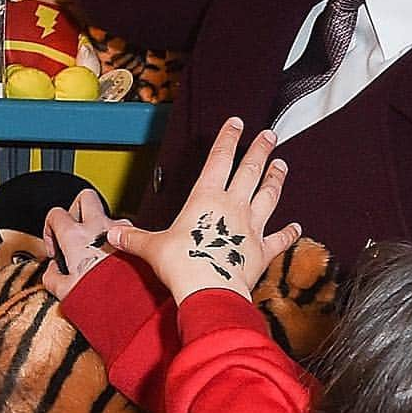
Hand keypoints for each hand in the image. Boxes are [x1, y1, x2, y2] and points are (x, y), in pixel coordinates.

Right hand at [42, 189, 127, 300]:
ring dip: (102, 225)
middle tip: (75, 228)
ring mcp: (121, 230)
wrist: (134, 301)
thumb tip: (51, 271)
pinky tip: (117, 256)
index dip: (50, 227)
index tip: (55, 246)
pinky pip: (128, 229)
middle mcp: (98, 227)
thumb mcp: (66, 292)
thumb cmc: (103, 295)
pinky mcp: (139, 238)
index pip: (55, 214)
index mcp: (75, 236)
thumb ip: (52, 278)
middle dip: (77, 208)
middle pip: (85, 197)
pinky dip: (121, 238)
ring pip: (109, 213)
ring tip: (98, 246)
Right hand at [106, 118, 300, 303]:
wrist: (209, 289)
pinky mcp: (262, 251)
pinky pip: (279, 239)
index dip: (228, 138)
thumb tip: (114, 235)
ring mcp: (251, 227)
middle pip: (250, 170)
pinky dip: (289, 233)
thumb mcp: (152, 247)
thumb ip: (135, 239)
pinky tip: (297, 227)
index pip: (220, 159)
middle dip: (260, 150)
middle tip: (269, 134)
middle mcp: (233, 206)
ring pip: (269, 196)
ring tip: (282, 165)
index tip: (236, 123)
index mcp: (206, 198)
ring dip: (276, 179)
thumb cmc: (183, 265)